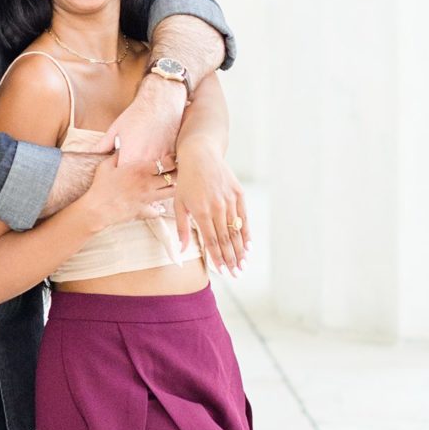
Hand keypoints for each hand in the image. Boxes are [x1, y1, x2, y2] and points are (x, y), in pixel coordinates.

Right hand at [85, 141, 175, 229]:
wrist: (97, 209)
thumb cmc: (100, 186)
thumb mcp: (106, 166)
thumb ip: (116, 155)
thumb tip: (121, 148)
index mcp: (140, 170)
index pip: (166, 163)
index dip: (172, 160)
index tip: (172, 158)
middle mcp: (148, 183)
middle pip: (173, 177)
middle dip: (177, 173)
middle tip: (176, 171)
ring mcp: (148, 198)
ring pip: (170, 193)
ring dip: (172, 188)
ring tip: (169, 185)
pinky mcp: (145, 211)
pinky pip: (158, 211)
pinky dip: (158, 208)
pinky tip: (156, 206)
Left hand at [107, 73, 184, 181]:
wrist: (161, 102)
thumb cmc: (136, 114)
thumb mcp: (116, 128)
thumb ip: (103, 144)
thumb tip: (90, 152)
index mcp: (129, 157)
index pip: (122, 178)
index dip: (120, 178)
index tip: (118, 176)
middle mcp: (145, 161)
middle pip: (138, 180)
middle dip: (134, 180)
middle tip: (130, 176)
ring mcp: (160, 159)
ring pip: (154, 177)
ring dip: (149, 175)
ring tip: (145, 172)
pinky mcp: (172, 155)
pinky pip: (167, 169)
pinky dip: (163, 169)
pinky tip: (159, 165)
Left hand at [173, 142, 249, 275]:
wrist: (201, 155)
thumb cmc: (186, 181)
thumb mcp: (179, 203)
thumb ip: (182, 228)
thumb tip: (181, 250)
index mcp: (201, 211)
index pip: (212, 241)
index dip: (218, 258)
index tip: (223, 272)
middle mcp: (217, 207)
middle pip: (226, 239)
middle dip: (232, 259)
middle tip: (237, 274)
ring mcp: (230, 200)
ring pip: (237, 231)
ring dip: (241, 250)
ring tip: (243, 265)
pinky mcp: (238, 194)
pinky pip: (244, 218)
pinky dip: (247, 233)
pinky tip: (249, 246)